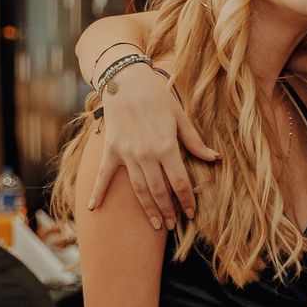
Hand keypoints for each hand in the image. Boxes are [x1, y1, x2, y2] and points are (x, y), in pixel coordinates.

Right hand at [86, 62, 218, 230]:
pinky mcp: (111, 150)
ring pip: (139, 189)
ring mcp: (126, 154)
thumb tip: (213, 158)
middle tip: (174, 226)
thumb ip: (194, 141)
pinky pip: (104, 176)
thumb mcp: (180, 117)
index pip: (180, 182)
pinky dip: (98, 193)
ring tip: (156, 225)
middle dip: (168, 211)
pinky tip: (94, 209)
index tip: (191, 214)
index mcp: (166, 146)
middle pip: (159, 191)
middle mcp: (146, 155)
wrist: (125, 80)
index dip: (187, 200)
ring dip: (148, 209)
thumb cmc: (156, 97)